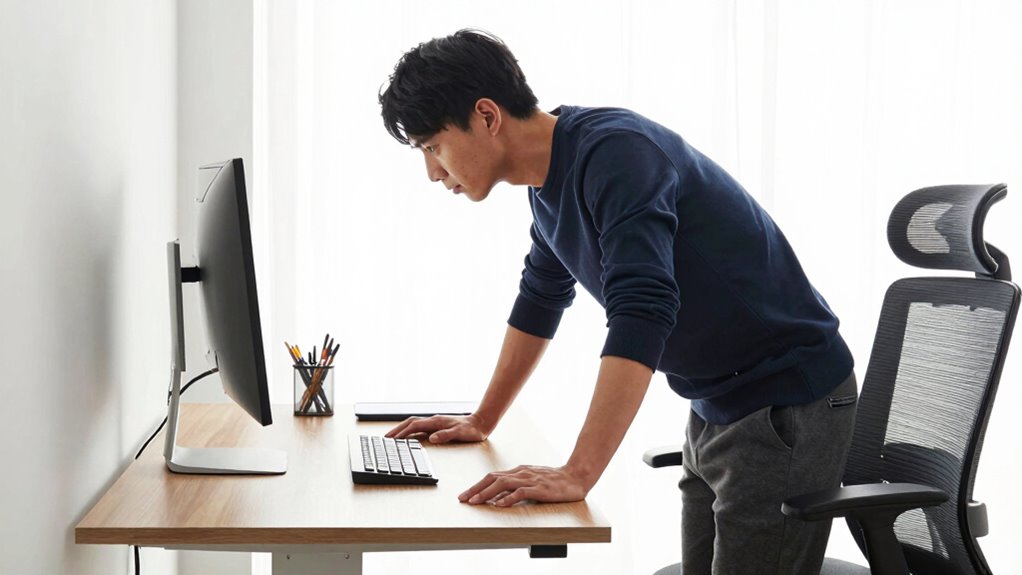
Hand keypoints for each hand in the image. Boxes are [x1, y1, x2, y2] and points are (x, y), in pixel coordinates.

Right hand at [385, 414, 488, 443]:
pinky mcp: (438, 426)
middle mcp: (434, 420)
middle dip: (397, 430)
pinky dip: (411, 431)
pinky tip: (409, 437)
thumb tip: (432, 438)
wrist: (481, 423)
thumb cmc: (471, 430)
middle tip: (386, 438)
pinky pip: (420, 427)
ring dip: (402, 429)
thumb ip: (446, 435)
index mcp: (436, 421)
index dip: (402, 432)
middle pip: (410, 423)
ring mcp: (435, 423)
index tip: (392, 439)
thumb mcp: (460, 434)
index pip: (414, 426)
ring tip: (393, 437)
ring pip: (414, 424)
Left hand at [459, 465, 589, 507]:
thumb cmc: (553, 481)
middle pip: (493, 478)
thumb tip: (496, 498)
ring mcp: (530, 479)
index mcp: (518, 471)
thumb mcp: (531, 482)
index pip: (492, 476)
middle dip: (476, 489)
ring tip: (476, 501)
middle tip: (462, 499)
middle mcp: (521, 473)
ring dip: (487, 493)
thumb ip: (515, 488)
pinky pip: (521, 492)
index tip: (465, 495)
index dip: (477, 485)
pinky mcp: (539, 488)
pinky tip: (500, 504)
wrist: (575, 477)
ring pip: (503, 484)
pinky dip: (509, 498)